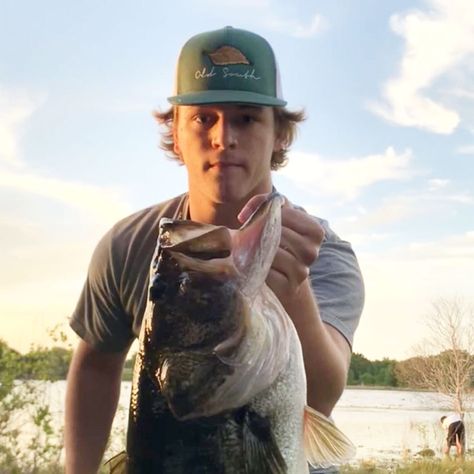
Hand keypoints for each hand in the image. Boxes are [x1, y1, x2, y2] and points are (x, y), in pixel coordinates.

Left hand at [238, 193, 324, 307]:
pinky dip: (257, 267)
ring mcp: (302, 271)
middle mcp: (312, 251)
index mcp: (315, 231)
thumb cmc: (278, 240)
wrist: (283, 276)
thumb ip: (266, 203)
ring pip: (272, 253)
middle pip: (278, 234)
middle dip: (257, 232)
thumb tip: (246, 214)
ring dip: (256, 250)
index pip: (285, 214)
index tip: (248, 216)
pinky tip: (253, 264)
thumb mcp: (279, 218)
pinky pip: (267, 273)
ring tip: (247, 248)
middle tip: (244, 233)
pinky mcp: (289, 287)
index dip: (263, 212)